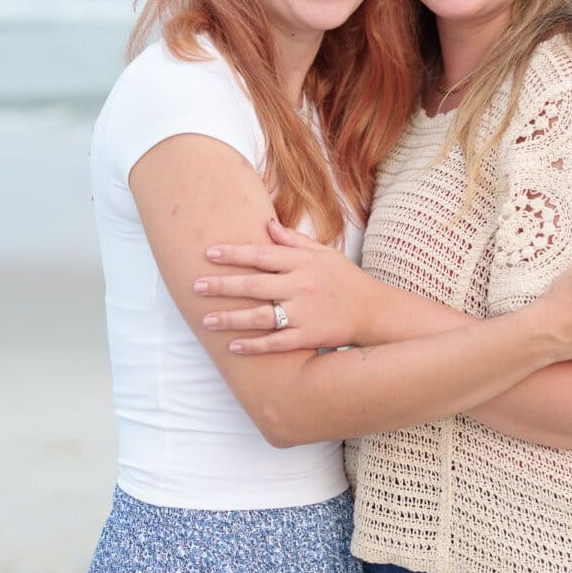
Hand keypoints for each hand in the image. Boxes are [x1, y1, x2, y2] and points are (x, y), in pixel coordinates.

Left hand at [196, 218, 374, 352]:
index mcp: (303, 263)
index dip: (234, 254)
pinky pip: (276, 342)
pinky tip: (233, 346)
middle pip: (254, 285)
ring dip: (231, 319)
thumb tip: (267, 225)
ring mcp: (304, 313)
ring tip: (206, 320)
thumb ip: (294, 241)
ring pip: (261, 316)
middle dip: (223, 286)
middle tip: (196, 287)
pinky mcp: (309, 336)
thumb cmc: (346, 280)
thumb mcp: (324, 254)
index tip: (209, 253)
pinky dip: (255, 345)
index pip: (262, 256)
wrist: (375, 311)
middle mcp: (301, 286)